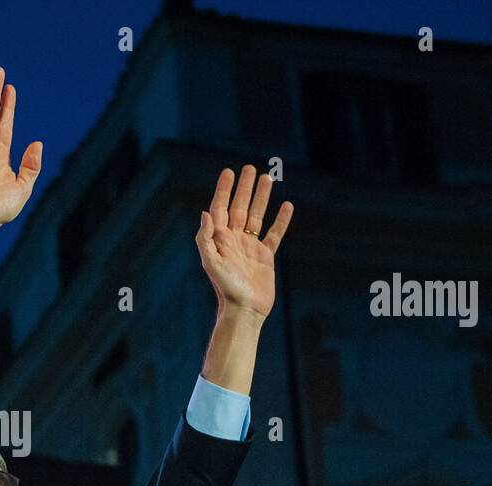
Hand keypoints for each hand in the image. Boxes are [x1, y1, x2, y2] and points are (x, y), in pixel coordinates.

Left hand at [196, 166, 293, 323]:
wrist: (244, 310)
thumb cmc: (226, 289)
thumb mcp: (211, 263)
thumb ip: (206, 238)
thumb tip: (205, 213)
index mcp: (220, 240)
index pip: (221, 208)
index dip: (224, 190)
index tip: (229, 172)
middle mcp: (234, 240)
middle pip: (239, 207)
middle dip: (244, 188)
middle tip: (249, 168)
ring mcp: (250, 247)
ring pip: (256, 216)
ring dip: (261, 198)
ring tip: (267, 179)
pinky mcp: (265, 256)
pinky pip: (274, 234)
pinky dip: (281, 220)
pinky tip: (286, 205)